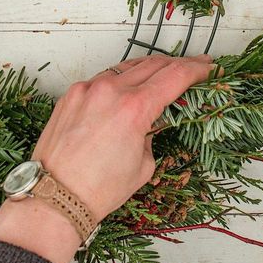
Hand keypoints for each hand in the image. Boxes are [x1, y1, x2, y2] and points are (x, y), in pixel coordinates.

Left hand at [0, 53, 214, 262]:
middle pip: (153, 64)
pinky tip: (127, 88)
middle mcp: (110, 91)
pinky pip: (102, 79)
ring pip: (126, 67)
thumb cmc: (98, 190)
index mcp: (134, 108)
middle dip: (177, 64)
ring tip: (162, 74)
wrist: (54, 197)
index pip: (175, 76)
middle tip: (194, 66)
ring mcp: (87, 89)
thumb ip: (151, 133)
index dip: (197, 69)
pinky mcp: (71, 95)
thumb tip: (149, 120)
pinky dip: (120, 80)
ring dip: (148, 68)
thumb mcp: (143, 165)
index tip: (208, 68)